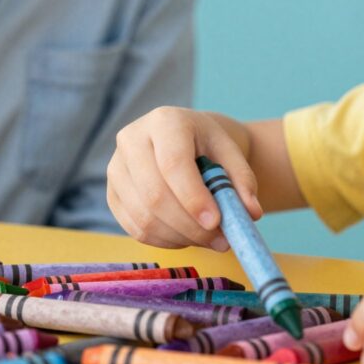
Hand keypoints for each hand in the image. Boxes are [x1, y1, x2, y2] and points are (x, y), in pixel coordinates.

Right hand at [107, 107, 262, 249]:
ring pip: (144, 217)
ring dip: (181, 237)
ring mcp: (116, 168)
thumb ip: (243, 181)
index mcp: (164, 122)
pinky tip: (188, 237)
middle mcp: (132, 140)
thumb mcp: (231, 154)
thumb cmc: (208, 146)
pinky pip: (136, 229)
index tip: (216, 222)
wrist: (184, 141)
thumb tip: (251, 213)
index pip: (173, 164)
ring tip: (210, 240)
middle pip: (155, 194)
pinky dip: (166, 241)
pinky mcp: (113, 195)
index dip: (193, 197)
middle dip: (190, 226)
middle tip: (221, 240)